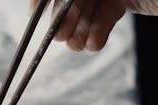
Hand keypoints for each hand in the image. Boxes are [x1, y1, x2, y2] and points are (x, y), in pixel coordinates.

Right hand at [31, 0, 157, 50]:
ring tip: (78, 46)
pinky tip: (95, 44)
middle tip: (58, 36)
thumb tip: (56, 0)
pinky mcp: (122, 2)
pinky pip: (103, 18)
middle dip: (63, 18)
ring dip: (79, 31)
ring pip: (85, 11)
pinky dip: (96, 33)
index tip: (35, 12)